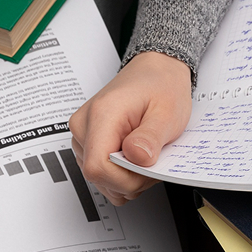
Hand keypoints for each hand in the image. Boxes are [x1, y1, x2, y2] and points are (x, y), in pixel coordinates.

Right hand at [69, 51, 192, 204]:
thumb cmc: (161, 87)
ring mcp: (83, 134)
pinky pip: (101, 171)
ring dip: (127, 178)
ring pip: (99, 178)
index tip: (148, 169)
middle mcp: (84, 125)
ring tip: (147, 156)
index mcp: (101, 114)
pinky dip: (121, 173)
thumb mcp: (168, 112)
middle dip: (131, 179)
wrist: (156, 72)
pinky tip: (136, 159)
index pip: (97, 167)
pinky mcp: (88, 142)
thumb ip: (151, 136)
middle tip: (154, 161)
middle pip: (97, 175)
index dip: (126, 179)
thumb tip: (137, 157)